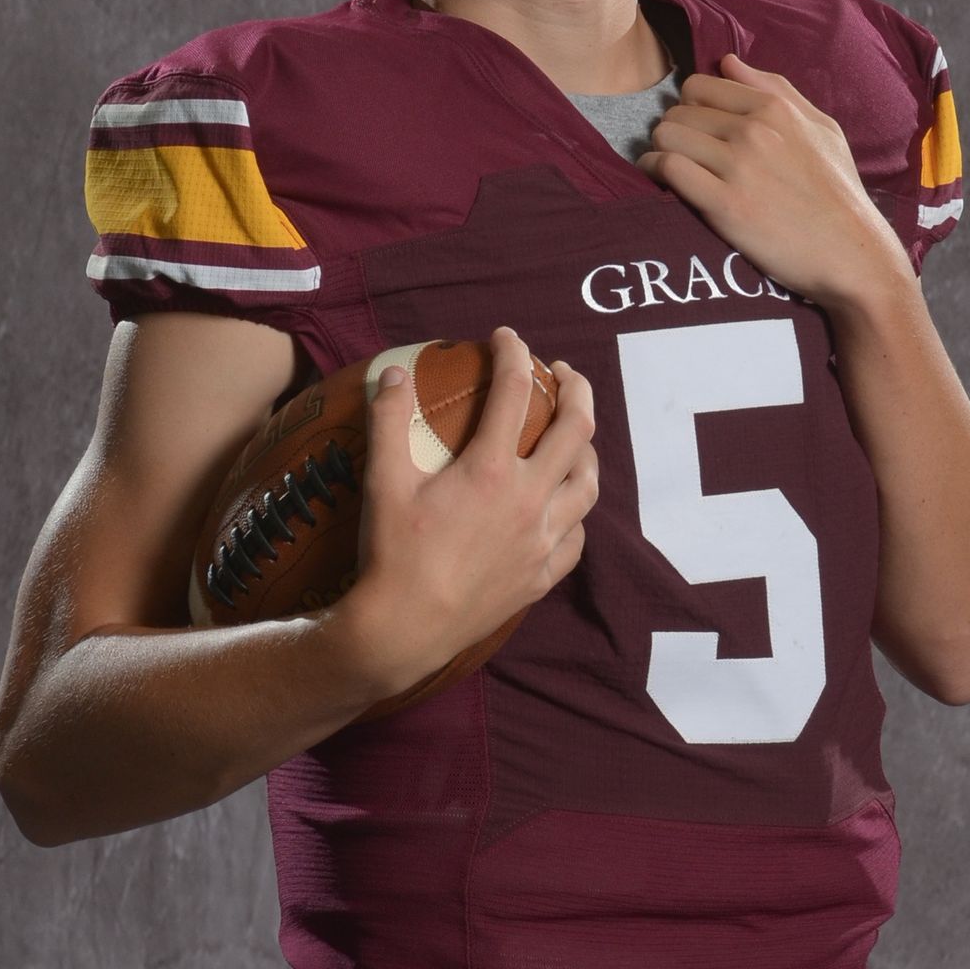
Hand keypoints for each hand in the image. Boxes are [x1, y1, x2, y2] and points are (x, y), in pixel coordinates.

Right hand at [337, 327, 597, 691]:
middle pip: (577, 428)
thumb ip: (387, 420)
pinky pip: (577, 536)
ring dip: (586, 449)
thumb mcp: (381, 481)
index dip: (513, 355)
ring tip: (574, 435)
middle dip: (576, 388)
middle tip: (563, 373)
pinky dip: (575, 512)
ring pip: (588, 484)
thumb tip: (392, 373)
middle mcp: (529, 500)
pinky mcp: (542, 576)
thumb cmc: (391, 553)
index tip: (506, 339)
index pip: (515, 392)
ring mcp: (542, 540)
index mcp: (491, 469)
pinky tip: (563, 506)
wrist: (404, 629)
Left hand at [637, 52, 910, 308]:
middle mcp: (754, 130)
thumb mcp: (821, 128)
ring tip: (671, 166)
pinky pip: (668, 168)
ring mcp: (737, 166)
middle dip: (675, 129)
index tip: (697, 128)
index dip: (692, 106)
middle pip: (678, 110)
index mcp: (775, 107)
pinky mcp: (723, 204)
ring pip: (666, 135)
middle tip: (685, 153)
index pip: (701, 86)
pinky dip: (656, 171)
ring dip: (661, 150)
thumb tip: (728, 62)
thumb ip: (776, 90)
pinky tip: (663, 181)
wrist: (850, 253)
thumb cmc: (838, 191)